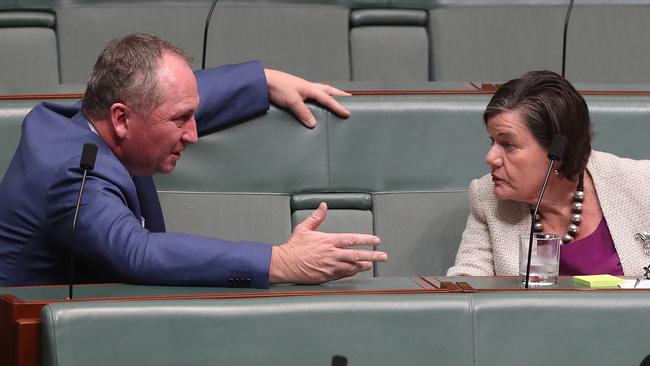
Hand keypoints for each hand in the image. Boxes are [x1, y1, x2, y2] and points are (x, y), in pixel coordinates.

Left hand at [264, 69, 350, 127]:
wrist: (263, 80)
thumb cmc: (277, 88)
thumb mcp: (292, 101)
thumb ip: (303, 112)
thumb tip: (313, 125)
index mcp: (310, 88)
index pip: (327, 99)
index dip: (338, 106)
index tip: (347, 113)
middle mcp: (308, 87)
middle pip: (328, 90)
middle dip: (338, 94)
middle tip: (349, 98)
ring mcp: (302, 88)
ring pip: (321, 90)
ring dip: (330, 93)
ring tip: (336, 98)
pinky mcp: (295, 90)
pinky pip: (312, 93)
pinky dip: (319, 96)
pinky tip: (316, 101)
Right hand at [269, 202, 386, 283]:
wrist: (284, 264)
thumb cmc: (294, 247)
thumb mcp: (304, 228)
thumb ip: (316, 217)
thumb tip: (323, 206)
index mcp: (328, 241)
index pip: (352, 240)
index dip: (366, 240)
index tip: (376, 240)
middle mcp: (332, 254)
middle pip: (357, 255)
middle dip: (372, 256)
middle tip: (383, 256)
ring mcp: (330, 266)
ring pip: (352, 267)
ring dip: (363, 265)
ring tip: (371, 264)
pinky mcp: (327, 276)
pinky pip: (343, 274)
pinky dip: (351, 272)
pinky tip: (356, 270)